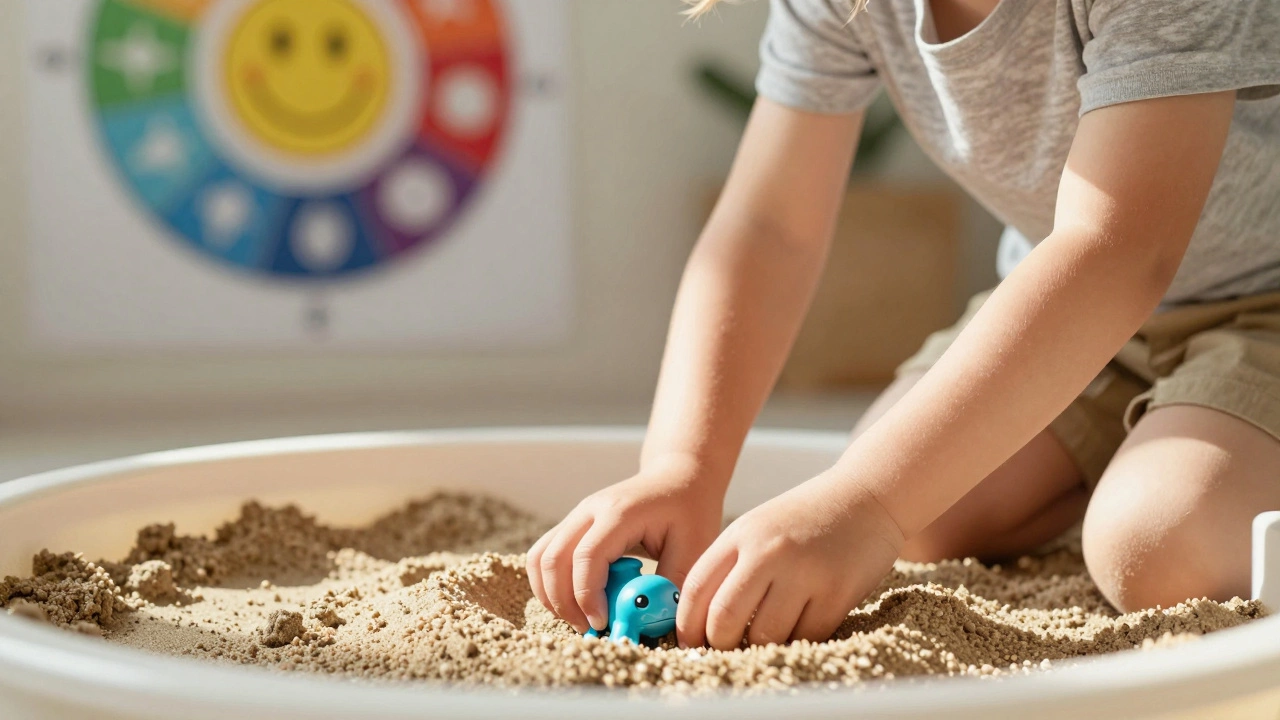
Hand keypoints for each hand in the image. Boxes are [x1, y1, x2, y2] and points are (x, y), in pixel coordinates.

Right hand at [526, 457, 724, 632]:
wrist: (678, 476)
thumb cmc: (690, 510)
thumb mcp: (695, 546)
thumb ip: (672, 582)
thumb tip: (651, 620)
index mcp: (620, 513)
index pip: (587, 557)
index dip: (587, 596)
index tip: (601, 624)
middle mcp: (590, 510)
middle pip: (553, 559)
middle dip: (564, 602)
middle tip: (588, 630)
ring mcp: (577, 515)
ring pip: (540, 557)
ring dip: (550, 594)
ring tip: (578, 619)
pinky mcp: (573, 525)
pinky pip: (544, 554)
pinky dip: (550, 583)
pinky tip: (573, 603)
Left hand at [676, 473, 902, 648]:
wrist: (867, 497)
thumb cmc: (807, 519)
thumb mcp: (758, 528)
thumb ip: (731, 566)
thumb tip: (703, 623)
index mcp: (741, 535)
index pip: (697, 588)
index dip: (687, 625)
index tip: (690, 644)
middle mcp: (768, 551)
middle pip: (724, 619)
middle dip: (719, 645)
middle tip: (727, 652)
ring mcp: (804, 572)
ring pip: (765, 636)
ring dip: (761, 648)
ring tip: (766, 640)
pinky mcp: (837, 592)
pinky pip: (806, 637)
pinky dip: (798, 642)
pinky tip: (800, 630)